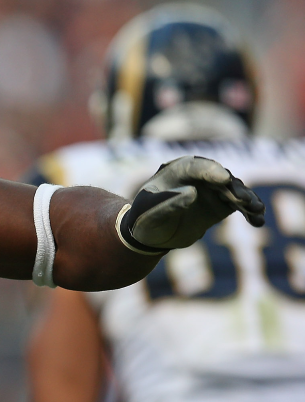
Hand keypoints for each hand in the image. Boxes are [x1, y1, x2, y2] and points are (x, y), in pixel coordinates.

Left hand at [117, 155, 264, 253]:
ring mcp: (212, 190)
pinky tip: (258, 221)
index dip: (211, 172)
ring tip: (256, 210)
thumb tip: (192, 193)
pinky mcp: (221, 204)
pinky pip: (239, 205)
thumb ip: (168, 203)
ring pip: (233, 190)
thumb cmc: (144, 218)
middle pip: (220, 178)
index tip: (224, 179)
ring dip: (246, 199)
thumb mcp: (151, 212)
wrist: (151, 235)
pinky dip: (249, 212)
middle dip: (234, 188)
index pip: (196, 167)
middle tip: (244, 200)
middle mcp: (198, 177)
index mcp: (176, 171)